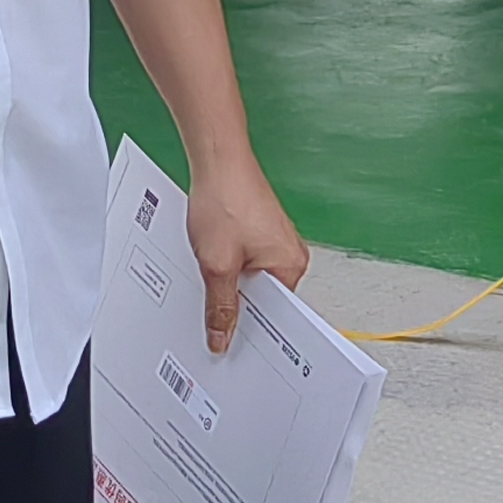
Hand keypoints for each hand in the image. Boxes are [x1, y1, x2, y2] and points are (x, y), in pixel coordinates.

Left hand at [188, 150, 310, 355]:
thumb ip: (221, 306)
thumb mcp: (216, 264)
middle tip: (213, 301)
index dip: (247, 329)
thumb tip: (222, 337)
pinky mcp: (260, 232)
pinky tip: (213, 252)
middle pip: (261, 299)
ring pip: (249, 280)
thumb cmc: (225, 198)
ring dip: (228, 280)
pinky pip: (245, 262)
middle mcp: (289, 255)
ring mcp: (275, 243)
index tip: (227, 342)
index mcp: (290, 266)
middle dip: (235, 302)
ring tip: (213, 263)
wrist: (217, 160)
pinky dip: (227, 263)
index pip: (274, 316)